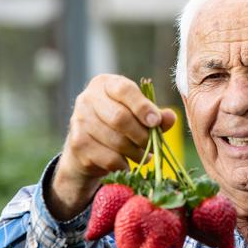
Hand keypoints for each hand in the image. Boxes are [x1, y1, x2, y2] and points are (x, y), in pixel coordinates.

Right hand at [48, 74, 175, 220]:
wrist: (88, 150)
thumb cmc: (120, 127)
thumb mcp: (139, 116)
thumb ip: (157, 116)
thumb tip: (170, 117)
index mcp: (105, 84)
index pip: (124, 90)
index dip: (142, 107)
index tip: (156, 122)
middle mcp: (87, 98)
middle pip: (120, 118)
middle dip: (142, 135)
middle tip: (153, 145)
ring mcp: (78, 121)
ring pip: (116, 141)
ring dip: (136, 152)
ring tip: (144, 156)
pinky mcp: (77, 144)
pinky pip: (109, 158)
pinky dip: (124, 164)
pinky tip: (127, 163)